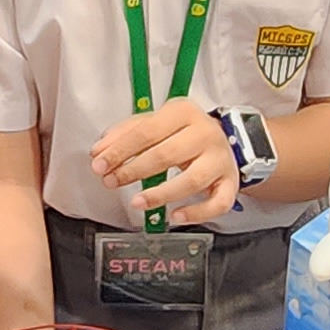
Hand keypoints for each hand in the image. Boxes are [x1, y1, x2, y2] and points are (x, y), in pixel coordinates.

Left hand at [89, 98, 238, 223]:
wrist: (224, 140)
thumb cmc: (182, 133)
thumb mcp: (155, 123)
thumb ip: (125, 134)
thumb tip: (99, 152)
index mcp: (183, 113)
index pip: (146, 132)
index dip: (120, 150)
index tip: (99, 164)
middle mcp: (205, 133)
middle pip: (166, 155)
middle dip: (133, 171)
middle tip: (111, 181)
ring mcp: (220, 159)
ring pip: (192, 180)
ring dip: (161, 194)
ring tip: (137, 202)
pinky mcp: (230, 182)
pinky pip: (218, 203)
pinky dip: (197, 213)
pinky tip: (175, 216)